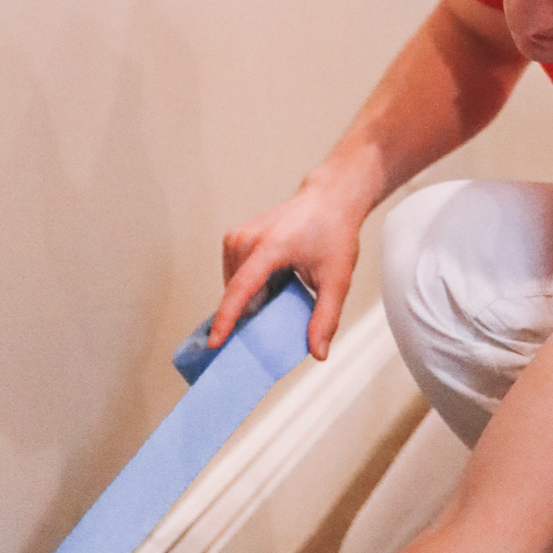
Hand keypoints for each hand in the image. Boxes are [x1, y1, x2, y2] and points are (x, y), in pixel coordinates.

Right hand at [212, 164, 367, 361]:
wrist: (329, 199)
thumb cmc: (334, 234)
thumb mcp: (337, 279)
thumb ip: (326, 317)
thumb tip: (318, 353)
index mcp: (270, 246)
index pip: (241, 289)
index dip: (226, 319)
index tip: (215, 343)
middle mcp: (246, 238)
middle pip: (238, 293)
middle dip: (253, 312)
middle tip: (283, 310)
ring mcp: (237, 236)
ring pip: (234, 286)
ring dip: (253, 298)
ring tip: (285, 285)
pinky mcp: (234, 237)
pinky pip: (235, 275)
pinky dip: (251, 285)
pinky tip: (275, 278)